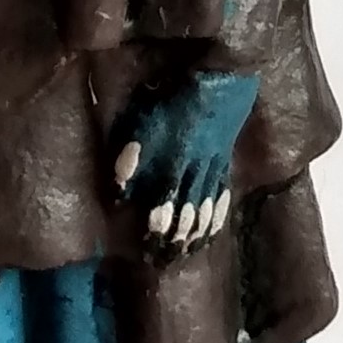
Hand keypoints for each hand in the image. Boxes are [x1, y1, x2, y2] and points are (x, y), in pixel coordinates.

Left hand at [111, 70, 258, 251]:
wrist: (220, 82)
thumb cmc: (174, 100)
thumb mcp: (144, 125)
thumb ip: (129, 160)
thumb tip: (117, 195)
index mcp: (174, 167)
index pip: (164, 209)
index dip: (155, 231)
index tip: (146, 250)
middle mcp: (195, 176)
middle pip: (186, 217)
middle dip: (175, 241)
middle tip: (165, 261)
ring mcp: (213, 171)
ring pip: (205, 212)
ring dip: (195, 235)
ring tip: (188, 253)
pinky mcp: (225, 164)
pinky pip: (222, 198)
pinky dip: (216, 219)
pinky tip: (212, 232)